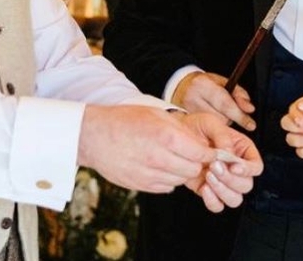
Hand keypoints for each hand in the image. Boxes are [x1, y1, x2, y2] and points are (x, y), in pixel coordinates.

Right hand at [78, 105, 213, 192]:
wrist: (93, 136)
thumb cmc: (125, 121)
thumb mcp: (156, 114)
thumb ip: (181, 130)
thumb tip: (202, 144)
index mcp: (166, 137)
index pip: (201, 154)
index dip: (209, 153)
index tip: (209, 151)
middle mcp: (158, 158)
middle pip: (193, 170)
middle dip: (196, 163)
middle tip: (191, 155)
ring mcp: (148, 174)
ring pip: (180, 180)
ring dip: (181, 172)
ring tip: (172, 158)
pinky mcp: (140, 185)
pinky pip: (165, 187)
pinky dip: (167, 179)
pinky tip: (159, 166)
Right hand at [174, 71, 255, 130]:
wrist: (183, 87)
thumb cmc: (207, 84)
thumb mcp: (224, 82)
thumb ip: (239, 94)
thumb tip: (249, 109)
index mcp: (202, 85)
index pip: (224, 103)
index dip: (239, 115)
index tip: (251, 124)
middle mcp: (193, 98)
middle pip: (221, 117)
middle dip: (232, 119)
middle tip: (237, 116)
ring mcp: (187, 112)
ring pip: (215, 125)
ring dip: (223, 122)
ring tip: (218, 112)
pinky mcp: (187, 122)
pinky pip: (207, 130)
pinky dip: (214, 127)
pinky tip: (212, 118)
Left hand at [180, 112, 263, 211]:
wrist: (176, 138)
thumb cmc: (195, 127)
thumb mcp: (210, 123)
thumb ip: (222, 136)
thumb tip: (229, 153)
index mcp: (243, 151)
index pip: (256, 166)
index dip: (248, 170)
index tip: (233, 166)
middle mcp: (236, 168)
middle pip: (246, 185)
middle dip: (230, 179)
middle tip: (214, 166)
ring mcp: (222, 182)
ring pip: (235, 199)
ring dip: (222, 191)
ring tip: (208, 176)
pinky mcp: (208, 190)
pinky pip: (217, 205)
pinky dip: (212, 201)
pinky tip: (204, 187)